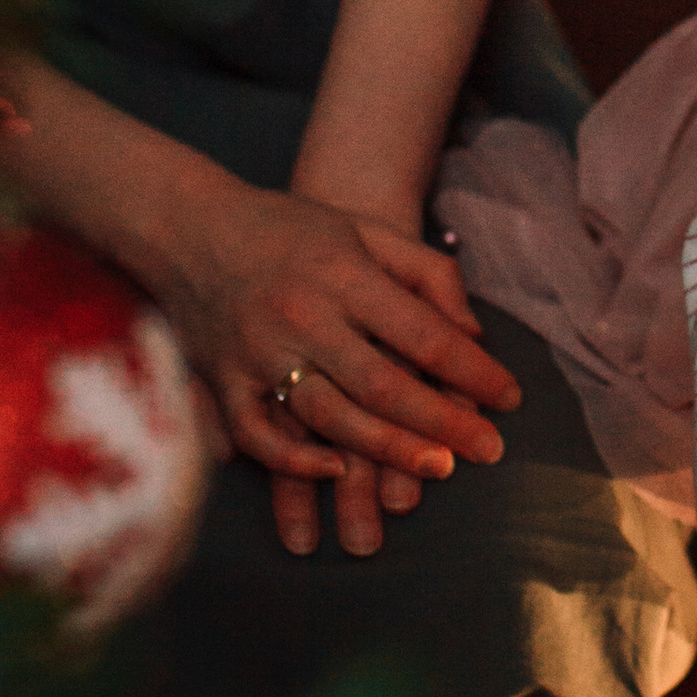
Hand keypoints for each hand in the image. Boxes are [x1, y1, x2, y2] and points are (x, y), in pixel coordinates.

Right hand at [159, 181, 522, 551]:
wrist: (187, 226)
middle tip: (489, 450)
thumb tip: (474, 333)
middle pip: (384, 385)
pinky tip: (337, 471)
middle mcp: (302, 317)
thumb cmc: (290, 228)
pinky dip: (297, 460)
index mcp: (342, 276)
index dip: (473, 371)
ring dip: (387, 450)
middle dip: (444, 422)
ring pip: (331, 417)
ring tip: (438, 469)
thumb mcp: (364, 229)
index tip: (509, 398)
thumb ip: (425, 273)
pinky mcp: (223, 382)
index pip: (423, 334)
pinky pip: (260, 435)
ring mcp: (258, 354)